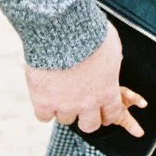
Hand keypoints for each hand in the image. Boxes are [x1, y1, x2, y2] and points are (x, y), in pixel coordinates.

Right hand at [24, 26, 147, 136]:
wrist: (62, 29)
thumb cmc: (89, 32)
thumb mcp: (111, 45)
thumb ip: (113, 60)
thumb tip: (114, 59)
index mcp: (108, 91)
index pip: (112, 115)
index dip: (105, 112)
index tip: (99, 107)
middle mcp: (88, 103)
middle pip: (89, 125)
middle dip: (85, 115)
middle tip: (78, 103)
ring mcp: (65, 105)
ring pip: (65, 119)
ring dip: (62, 108)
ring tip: (57, 90)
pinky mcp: (44, 102)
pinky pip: (43, 116)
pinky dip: (42, 108)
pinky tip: (42, 94)